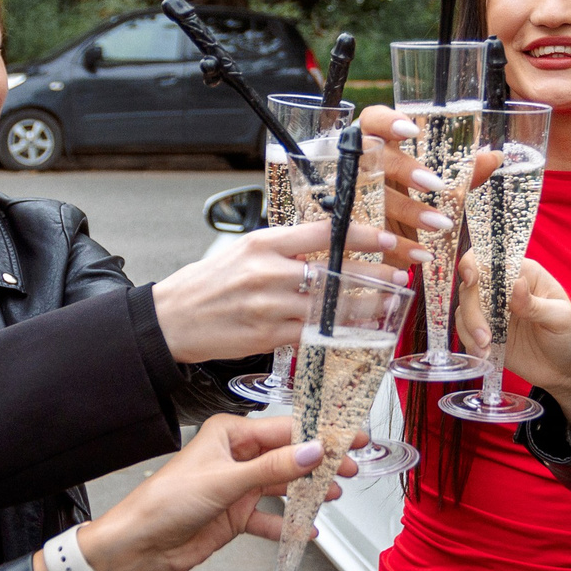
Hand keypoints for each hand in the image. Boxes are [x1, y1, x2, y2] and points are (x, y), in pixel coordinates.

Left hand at [75, 413, 351, 570]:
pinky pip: (270, 517)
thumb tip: (311, 451)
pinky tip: (306, 530)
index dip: (319, 433)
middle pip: (289, 456)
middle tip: (352, 467)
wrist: (138, 548)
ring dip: (308, 491)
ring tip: (334, 495)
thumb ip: (272, 469)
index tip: (348, 437)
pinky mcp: (235, 515)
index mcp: (229, 434)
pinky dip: (288, 524)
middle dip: (320, 462)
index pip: (284, 429)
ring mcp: (237, 487)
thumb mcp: (224, 481)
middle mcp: (236, 457)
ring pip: (283, 485)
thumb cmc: (164, 503)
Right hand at [151, 221, 415, 363]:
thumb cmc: (209, 283)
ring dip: (363, 307)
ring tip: (387, 303)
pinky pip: (312, 333)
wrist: (173, 318)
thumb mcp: (244, 250)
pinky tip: (356, 330)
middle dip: (372, 276)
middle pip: (333, 273)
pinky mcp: (267, 336)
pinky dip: (337, 331)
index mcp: (263, 244)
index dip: (360, 236)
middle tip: (398, 276)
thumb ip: (284, 248)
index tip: (386, 238)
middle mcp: (268, 273)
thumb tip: (326, 245)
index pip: (322, 234)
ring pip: (328, 308)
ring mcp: (268, 307)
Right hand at [357, 103, 498, 245]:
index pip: (372, 120)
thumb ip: (462, 170)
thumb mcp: (432, 180)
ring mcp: (348, 195)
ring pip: (372, 198)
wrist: (377, 236)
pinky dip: (399, 247)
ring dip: (408, 211)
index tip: (412, 130)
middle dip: (404, 170)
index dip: (388, 122)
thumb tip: (495, 157)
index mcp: (375, 142)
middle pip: (373, 159)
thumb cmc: (405, 194)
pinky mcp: (350, 229)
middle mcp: (357, 164)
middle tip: (436, 185)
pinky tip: (422, 254)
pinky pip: (369, 237)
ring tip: (440, 224)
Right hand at [458, 255, 570, 417]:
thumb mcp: (560, 319)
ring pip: (464, 309)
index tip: (471, 280)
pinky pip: (465, 330)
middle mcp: (504, 288)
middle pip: (471, 286)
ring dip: (469, 330)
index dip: (474, 263)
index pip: (491, 258)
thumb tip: (516, 284)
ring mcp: (493, 310)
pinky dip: (469, 342)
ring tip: (486, 349)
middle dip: (472, 312)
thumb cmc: (568, 336)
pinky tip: (484, 355)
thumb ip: (535, 304)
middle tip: (485, 337)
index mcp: (524, 274)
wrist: (564, 369)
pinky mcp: (486, 331)